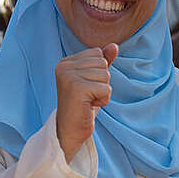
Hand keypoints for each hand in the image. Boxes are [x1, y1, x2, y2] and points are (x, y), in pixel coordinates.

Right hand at [55, 44, 117, 158]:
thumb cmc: (83, 106)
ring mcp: (69, 77)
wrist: (70, 131)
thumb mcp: (94, 81)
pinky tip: (89, 106)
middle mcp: (64, 66)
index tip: (86, 88)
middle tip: (87, 96)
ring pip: (106, 75)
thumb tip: (114, 46)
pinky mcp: (77, 89)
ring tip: (87, 101)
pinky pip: (106, 88)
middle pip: (103, 63)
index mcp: (66, 62)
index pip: (98, 54)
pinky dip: (103, 100)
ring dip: (102, 92)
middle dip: (102, 82)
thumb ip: (102, 62)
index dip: (98, 73)